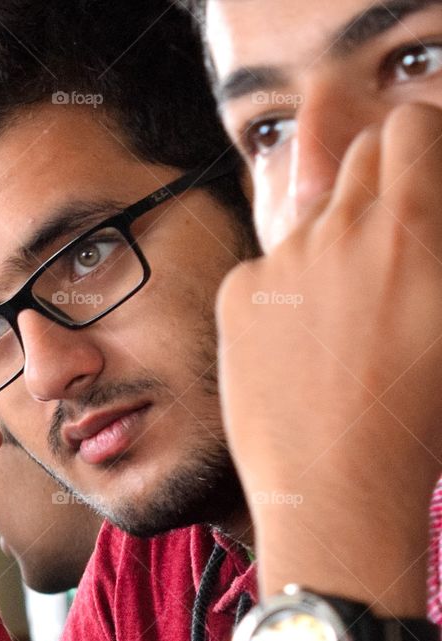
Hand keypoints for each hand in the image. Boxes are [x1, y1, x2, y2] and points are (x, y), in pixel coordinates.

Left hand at [218, 105, 441, 597]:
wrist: (336, 493)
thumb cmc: (415, 424)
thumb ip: (431, 250)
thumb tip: (418, 219)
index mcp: (411, 232)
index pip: (409, 127)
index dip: (418, 147)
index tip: (422, 174)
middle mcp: (343, 231)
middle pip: (359, 159)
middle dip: (379, 186)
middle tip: (388, 251)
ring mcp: (283, 261)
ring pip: (310, 218)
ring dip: (331, 245)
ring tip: (343, 325)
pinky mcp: (237, 295)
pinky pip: (264, 267)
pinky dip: (281, 293)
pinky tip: (296, 351)